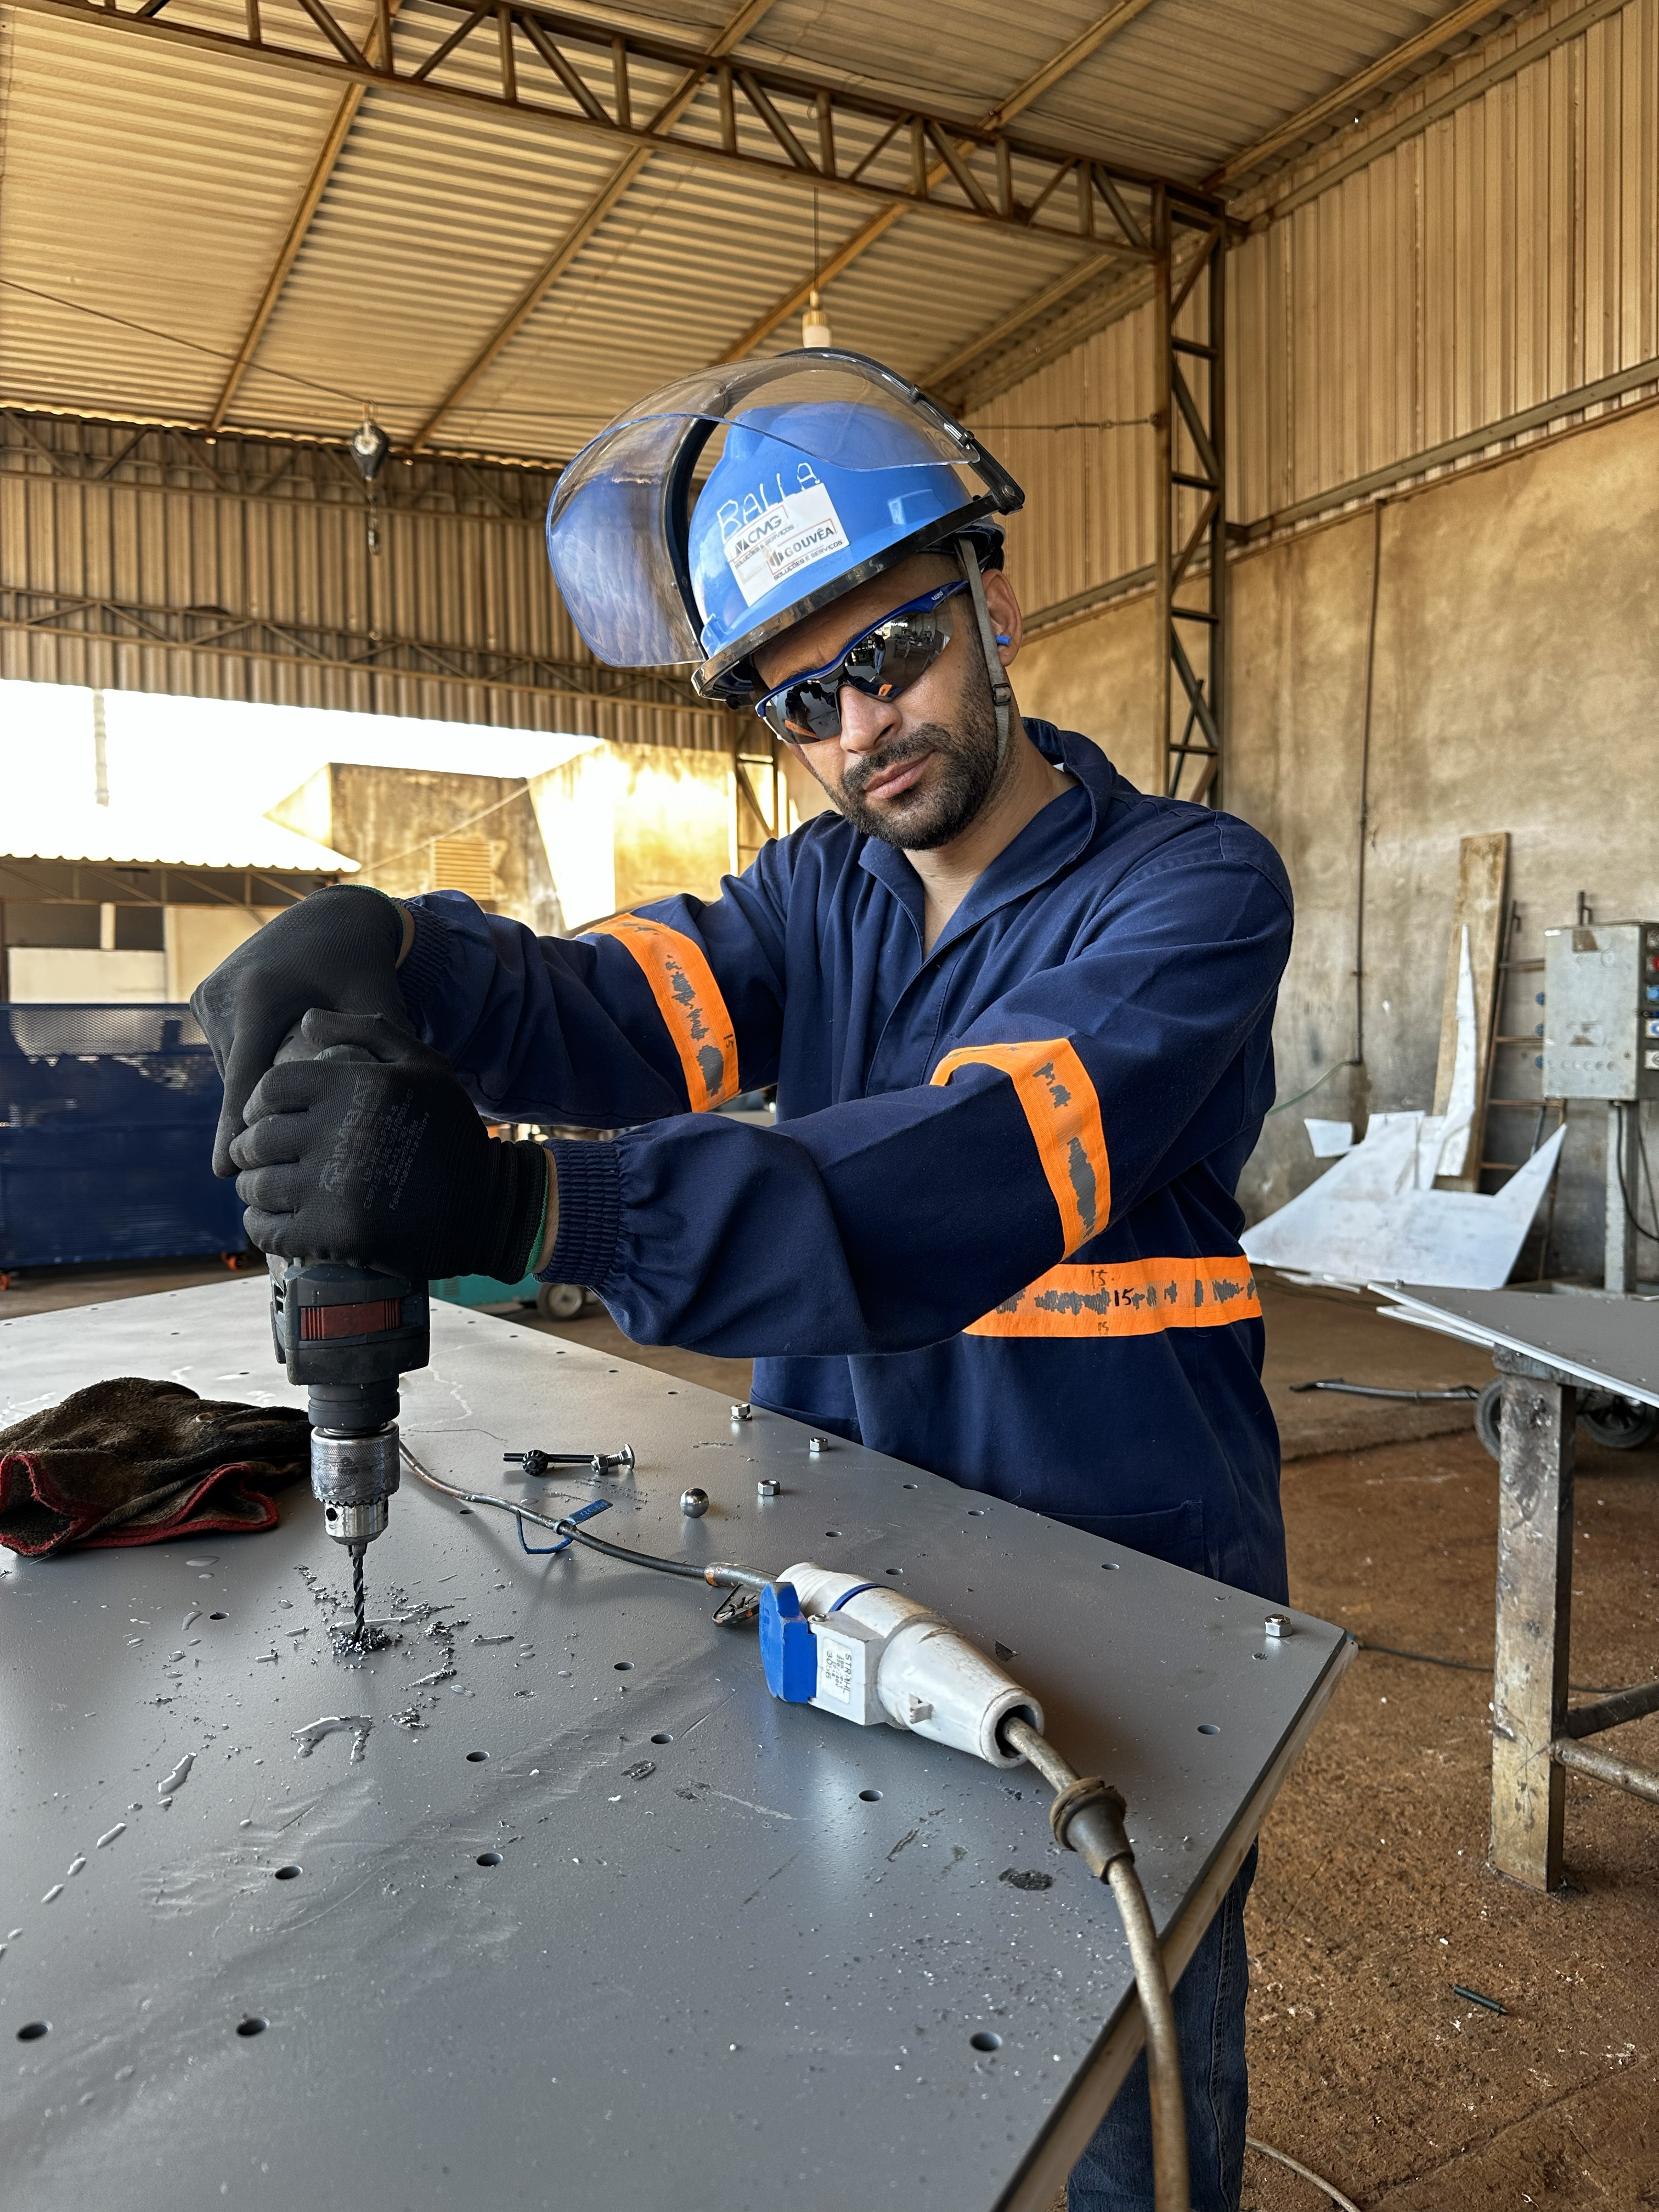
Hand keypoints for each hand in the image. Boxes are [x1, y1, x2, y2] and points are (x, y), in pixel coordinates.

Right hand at [191, 885, 409, 1175]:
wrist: (331, 916)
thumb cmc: (363, 966)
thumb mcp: (376, 1004)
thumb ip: (377, 1052)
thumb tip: (386, 1113)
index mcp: (261, 997)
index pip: (244, 1080)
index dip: (235, 1128)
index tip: (225, 1171)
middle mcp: (224, 995)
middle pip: (238, 1079)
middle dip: (259, 1114)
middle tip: (278, 1157)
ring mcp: (208, 994)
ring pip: (232, 1068)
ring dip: (256, 1091)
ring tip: (291, 1111)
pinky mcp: (205, 997)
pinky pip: (229, 1050)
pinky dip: (251, 1067)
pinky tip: (280, 1079)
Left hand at [228, 1011, 547, 1282]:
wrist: (487, 1209)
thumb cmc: (451, 1132)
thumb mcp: (425, 1064)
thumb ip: (368, 1030)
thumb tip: (307, 1018)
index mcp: (358, 1087)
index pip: (271, 1088)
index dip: (258, 1103)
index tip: (262, 1117)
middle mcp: (342, 1134)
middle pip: (257, 1139)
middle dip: (250, 1148)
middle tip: (259, 1156)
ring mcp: (336, 1190)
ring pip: (258, 1185)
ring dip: (254, 1187)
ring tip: (266, 1187)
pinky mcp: (335, 1236)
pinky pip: (269, 1231)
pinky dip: (261, 1225)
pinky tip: (272, 1219)